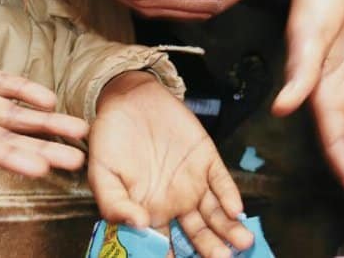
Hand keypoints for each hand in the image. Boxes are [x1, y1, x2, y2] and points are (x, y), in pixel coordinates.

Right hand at [0, 0, 87, 176]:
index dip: (8, 157)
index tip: (39, 169)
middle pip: (3, 137)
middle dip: (40, 148)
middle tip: (75, 160)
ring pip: (11, 114)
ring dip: (45, 123)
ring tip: (78, 131)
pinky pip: (2, 85)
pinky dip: (26, 91)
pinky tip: (50, 99)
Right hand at [89, 72, 252, 257]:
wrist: (129, 101)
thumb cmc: (111, 141)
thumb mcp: (102, 175)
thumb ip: (115, 205)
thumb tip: (138, 226)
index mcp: (150, 211)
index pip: (167, 244)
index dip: (175, 256)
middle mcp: (176, 202)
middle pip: (198, 233)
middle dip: (212, 248)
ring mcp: (194, 182)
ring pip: (215, 212)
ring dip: (229, 228)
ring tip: (242, 242)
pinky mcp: (207, 159)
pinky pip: (221, 181)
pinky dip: (229, 195)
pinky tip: (236, 209)